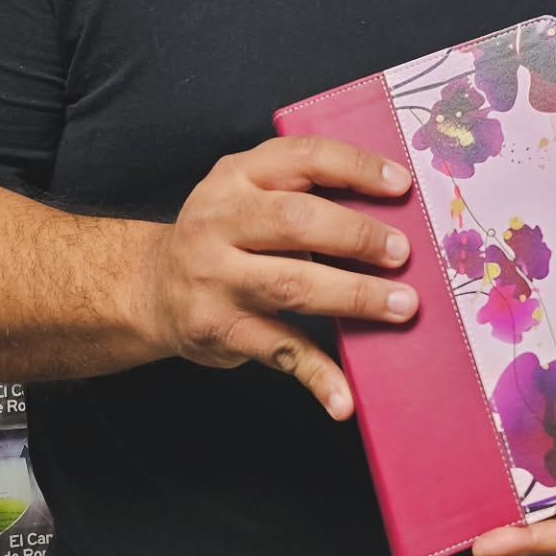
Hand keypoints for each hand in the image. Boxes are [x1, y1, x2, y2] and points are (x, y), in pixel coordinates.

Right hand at [136, 136, 416, 419]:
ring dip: (354, 297)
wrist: (152, 287)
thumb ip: (307, 189)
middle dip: (358, 236)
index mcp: (239, 174)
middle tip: (403, 253)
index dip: (357, 168)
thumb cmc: (227, 232)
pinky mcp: (220, 330)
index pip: (304, 158)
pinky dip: (316, 376)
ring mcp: (217, 278)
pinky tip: (345, 397)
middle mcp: (221, 222)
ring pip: (293, 285)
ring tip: (401, 306)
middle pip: (297, 222)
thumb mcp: (251, 191)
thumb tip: (393, 208)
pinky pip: (277, 351)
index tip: (402, 186)